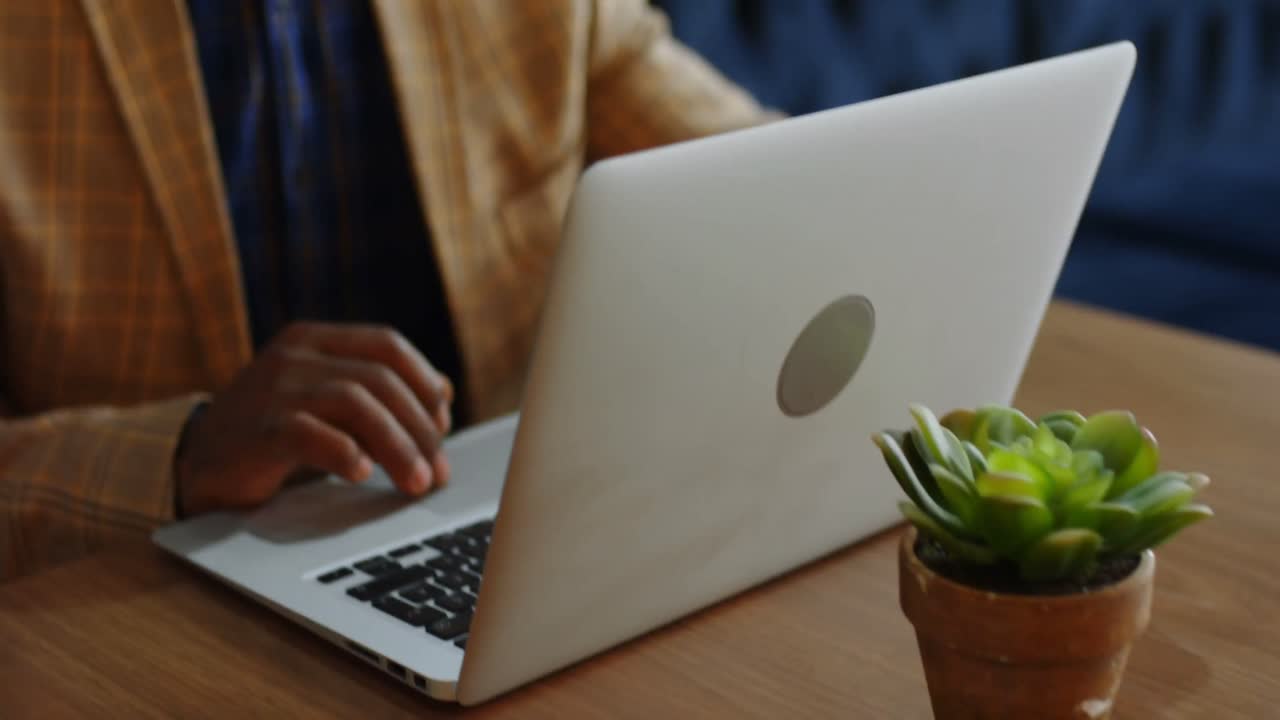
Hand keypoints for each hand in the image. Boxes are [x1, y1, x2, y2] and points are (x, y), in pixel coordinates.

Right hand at [175, 323, 454, 515]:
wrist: (198, 463)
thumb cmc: (273, 434)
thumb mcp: (326, 404)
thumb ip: (374, 396)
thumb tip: (443, 399)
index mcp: (315, 340)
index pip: (386, 344)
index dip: (423, 381)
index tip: (444, 423)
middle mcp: (295, 356)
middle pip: (379, 379)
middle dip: (419, 428)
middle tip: (438, 472)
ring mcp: (273, 389)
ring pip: (354, 402)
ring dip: (396, 446)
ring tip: (416, 482)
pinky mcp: (256, 430)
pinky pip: (309, 434)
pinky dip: (344, 453)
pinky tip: (363, 475)